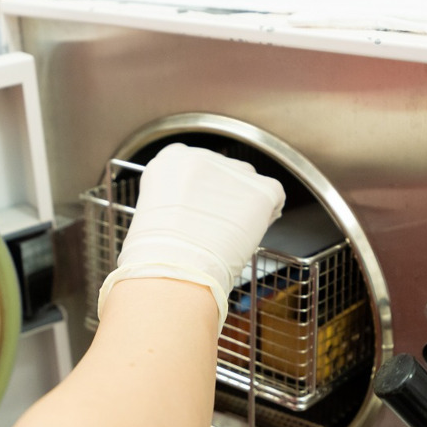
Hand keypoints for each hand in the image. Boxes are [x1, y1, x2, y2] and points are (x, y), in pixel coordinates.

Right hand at [98, 143, 285, 332]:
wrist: (176, 269)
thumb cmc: (158, 255)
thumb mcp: (153, 211)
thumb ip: (175, 197)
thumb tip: (192, 208)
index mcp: (171, 159)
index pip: (193, 160)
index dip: (201, 185)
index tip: (201, 204)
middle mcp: (202, 156)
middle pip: (224, 170)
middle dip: (224, 194)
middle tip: (216, 228)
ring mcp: (234, 171)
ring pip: (249, 183)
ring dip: (244, 204)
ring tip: (230, 236)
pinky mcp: (261, 189)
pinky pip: (273, 197)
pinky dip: (267, 216)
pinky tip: (249, 235)